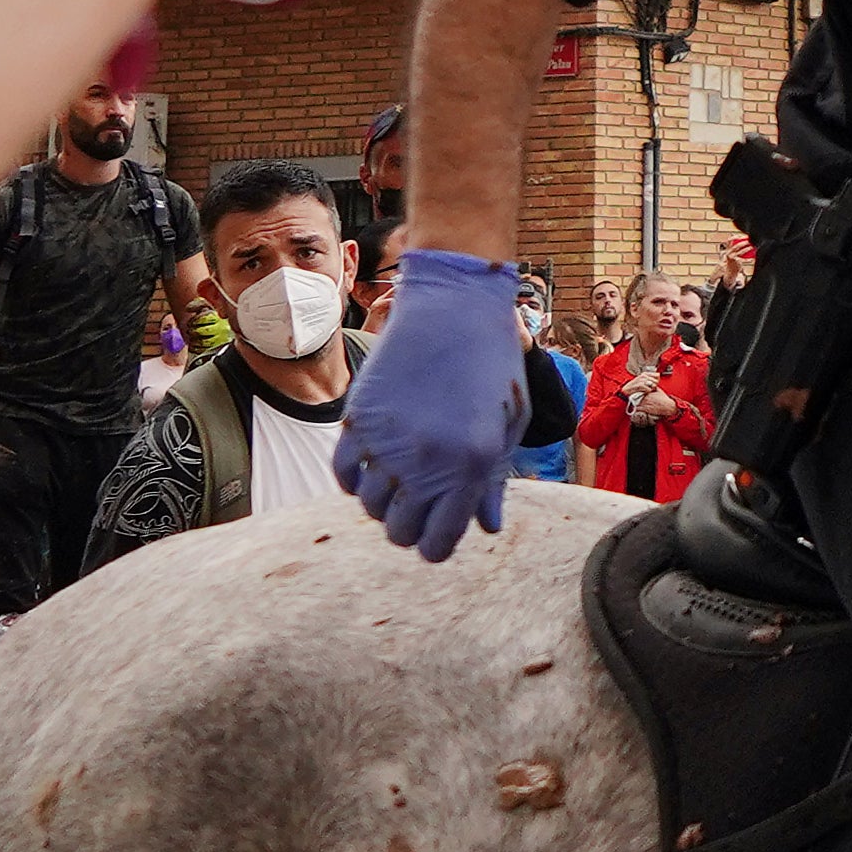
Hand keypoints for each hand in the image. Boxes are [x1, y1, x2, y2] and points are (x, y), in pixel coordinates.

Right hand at [335, 248, 528, 558]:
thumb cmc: (493, 363)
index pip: (437, 543)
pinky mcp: (359, 419)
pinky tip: (372, 466)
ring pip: (369, 507)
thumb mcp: (509, 423)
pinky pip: (342, 474)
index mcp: (471, 467)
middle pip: (399, 533)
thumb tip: (485, 525)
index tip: (436, 534)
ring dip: (383, 502)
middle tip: (418, 507)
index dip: (436, 546)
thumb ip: (494, 480)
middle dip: (409, 529)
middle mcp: (426, 462)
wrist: (455, 306)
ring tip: (398, 481)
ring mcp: (388, 441)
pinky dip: (353, 479)